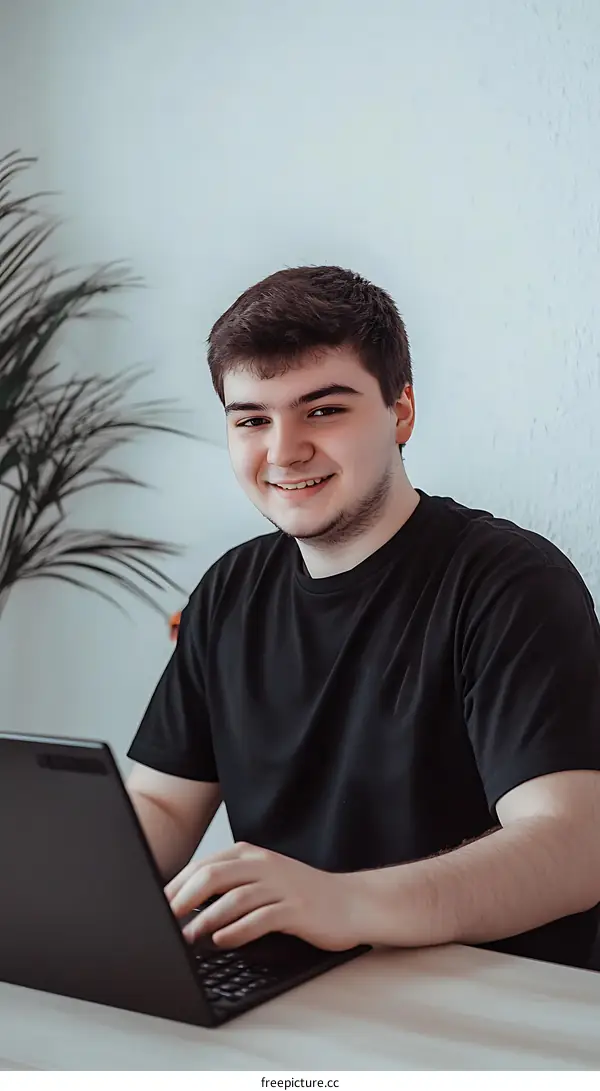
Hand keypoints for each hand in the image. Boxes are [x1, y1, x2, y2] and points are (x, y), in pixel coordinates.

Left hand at [164, 841, 372, 950]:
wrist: (351, 902)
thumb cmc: (300, 896)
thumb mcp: (263, 881)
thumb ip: (230, 885)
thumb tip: (185, 904)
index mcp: (250, 854)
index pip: (204, 865)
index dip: (176, 886)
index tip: (155, 906)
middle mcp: (263, 865)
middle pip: (213, 875)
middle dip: (182, 899)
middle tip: (162, 920)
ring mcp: (281, 885)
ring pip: (234, 897)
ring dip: (205, 919)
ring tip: (186, 937)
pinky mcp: (296, 909)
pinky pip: (260, 918)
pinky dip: (237, 930)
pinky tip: (222, 941)